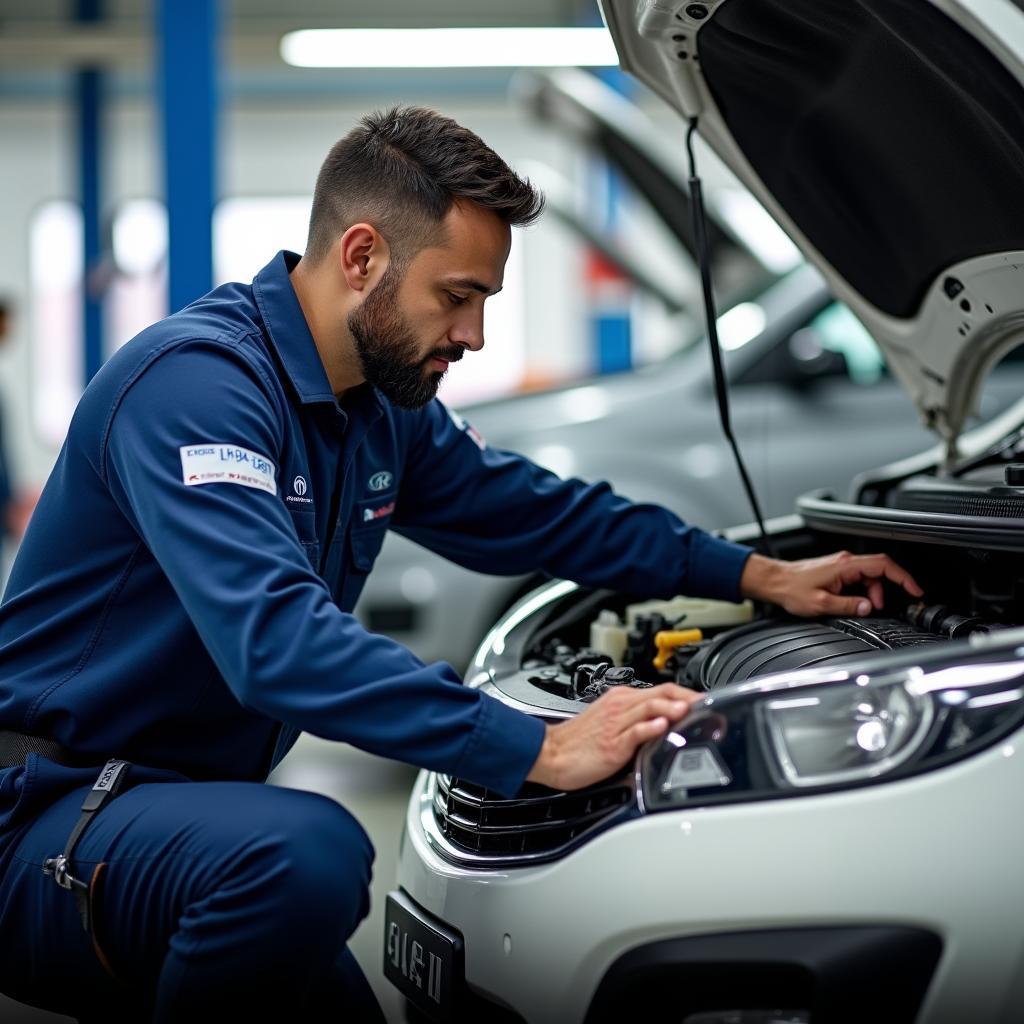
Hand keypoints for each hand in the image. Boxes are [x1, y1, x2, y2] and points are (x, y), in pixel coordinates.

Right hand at [526, 683, 703, 790]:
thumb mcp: (610, 722)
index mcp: (621, 699)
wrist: (550, 753)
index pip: (661, 689)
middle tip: (707, 704)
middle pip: (661, 694)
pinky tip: (661, 727)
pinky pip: (633, 732)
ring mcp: (616, 724)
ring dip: (672, 707)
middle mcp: (620, 706)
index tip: (705, 701)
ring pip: (649, 707)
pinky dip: (649, 728)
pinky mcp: (612, 743)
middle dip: (687, 697)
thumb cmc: (579, 742)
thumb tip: (665, 721)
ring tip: (689, 709)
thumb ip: (636, 718)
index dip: (686, 693)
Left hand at [740, 550, 922, 617]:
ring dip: (870, 594)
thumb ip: (848, 605)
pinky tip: (851, 602)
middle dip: (883, 591)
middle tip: (875, 608)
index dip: (903, 576)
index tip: (915, 589)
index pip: (883, 564)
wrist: (775, 582)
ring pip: (868, 577)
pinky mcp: (836, 571)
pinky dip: (861, 592)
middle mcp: (845, 562)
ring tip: (858, 607)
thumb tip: (869, 607)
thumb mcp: (821, 603)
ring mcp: (841, 566)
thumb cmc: (792, 589)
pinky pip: (858, 580)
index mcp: (845, 565)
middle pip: (878, 572)